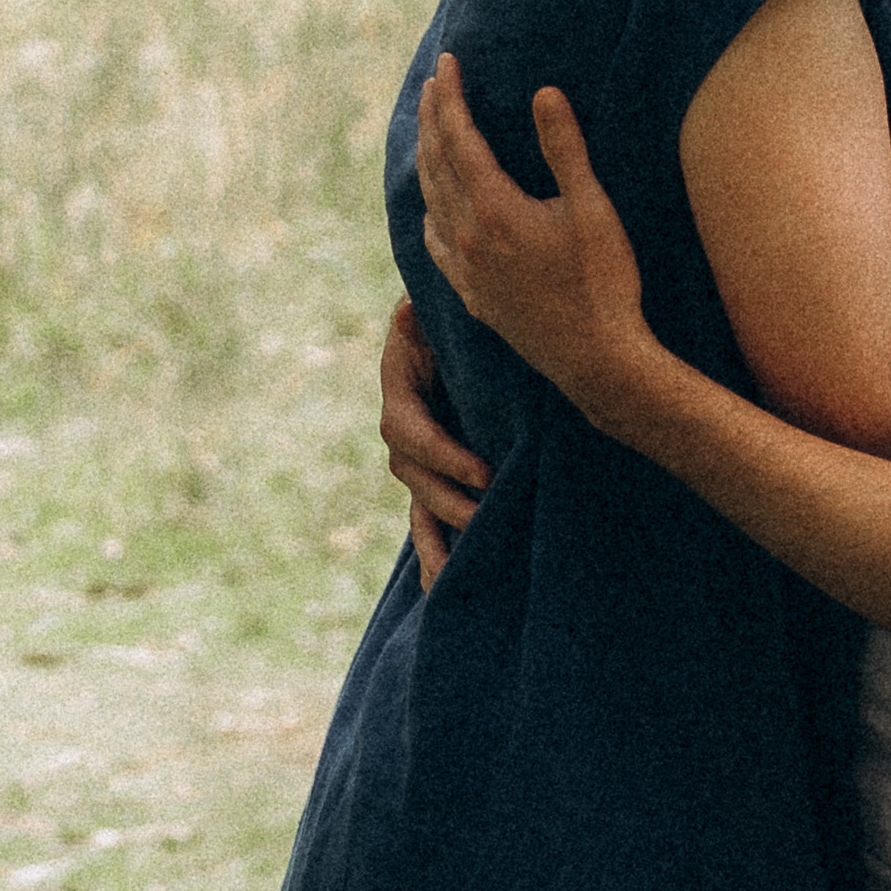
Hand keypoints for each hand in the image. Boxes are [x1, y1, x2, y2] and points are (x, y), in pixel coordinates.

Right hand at [378, 296, 489, 589]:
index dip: (441, 455)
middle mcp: (404, 419)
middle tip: (489, 516)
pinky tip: (440, 589)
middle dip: (447, 500)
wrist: (472, 316)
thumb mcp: (447, 302)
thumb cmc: (466, 302)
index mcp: (401, 379)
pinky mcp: (437, 470)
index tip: (484, 474)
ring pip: (416, 500)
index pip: (407, 429)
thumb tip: (408, 311)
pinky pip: (427, 516)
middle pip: (410, 472)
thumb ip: (429, 311)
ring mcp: (419, 450)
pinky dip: (433, 552)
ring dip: (434, 538)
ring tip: (452, 577)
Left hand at [417, 54, 649, 416]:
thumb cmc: (604, 281)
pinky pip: (436, 245)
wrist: (596, 360)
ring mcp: (467, 270)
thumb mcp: (592, 208)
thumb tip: (544, 92)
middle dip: (432, 118)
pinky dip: (430, 214)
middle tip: (432, 83)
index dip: (450, 97)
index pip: (459, 138)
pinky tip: (432, 212)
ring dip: (427, 160)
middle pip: (437, 163)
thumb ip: (564, 148)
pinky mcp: (474, 296)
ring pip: (431, 201)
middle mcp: (468, 237)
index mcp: (494, 209)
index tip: (447, 63)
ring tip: (429, 131)